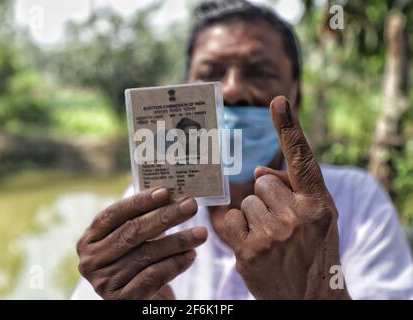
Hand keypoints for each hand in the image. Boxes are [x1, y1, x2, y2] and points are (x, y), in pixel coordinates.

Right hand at [76, 187, 207, 299]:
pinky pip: (153, 276)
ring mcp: (104, 282)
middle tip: (190, 206)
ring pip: (146, 254)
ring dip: (178, 241)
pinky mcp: (121, 300)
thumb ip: (143, 218)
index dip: (140, 201)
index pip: (114, 214)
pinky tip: (191, 255)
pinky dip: (175, 264)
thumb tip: (173, 195)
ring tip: (200, 233)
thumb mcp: (134, 239)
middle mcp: (91, 261)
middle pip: (132, 232)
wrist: (140, 300)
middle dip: (165, 216)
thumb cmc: (138, 262)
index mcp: (89, 239)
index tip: (166, 192)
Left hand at [225, 96, 349, 299]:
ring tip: (270, 240)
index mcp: (319, 204)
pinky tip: (252, 244)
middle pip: (261, 183)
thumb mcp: (318, 218)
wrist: (311, 298)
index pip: (302, 160)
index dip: (289, 129)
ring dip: (252, 217)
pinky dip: (236, 229)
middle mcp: (298, 217)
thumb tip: (258, 172)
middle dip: (267, 200)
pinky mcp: (249, 252)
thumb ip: (293, 189)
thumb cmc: (313, 252)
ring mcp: (273, 235)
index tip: (278, 101)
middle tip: (281, 225)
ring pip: (244, 202)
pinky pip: (228, 219)